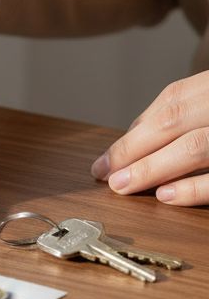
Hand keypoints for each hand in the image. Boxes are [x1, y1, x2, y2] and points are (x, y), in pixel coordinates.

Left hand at [92, 72, 208, 205]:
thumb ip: (181, 115)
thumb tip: (133, 139)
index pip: (169, 103)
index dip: (133, 133)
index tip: (105, 159)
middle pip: (173, 122)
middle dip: (133, 150)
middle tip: (106, 174)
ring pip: (193, 146)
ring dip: (152, 168)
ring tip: (123, 185)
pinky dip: (192, 188)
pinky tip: (165, 195)